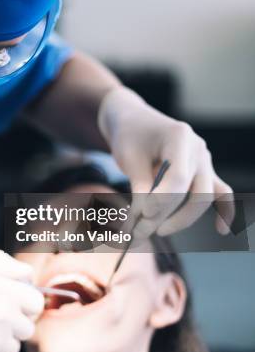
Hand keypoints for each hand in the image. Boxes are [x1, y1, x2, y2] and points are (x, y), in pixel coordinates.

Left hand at [98, 88, 234, 236]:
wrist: (133, 120)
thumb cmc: (129, 136)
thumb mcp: (128, 158)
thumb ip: (138, 189)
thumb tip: (139, 224)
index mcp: (179, 137)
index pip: (178, 177)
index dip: (161, 201)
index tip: (141, 215)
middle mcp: (198, 149)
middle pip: (193, 191)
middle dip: (167, 215)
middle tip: (139, 231)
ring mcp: (204, 161)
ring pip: (204, 197)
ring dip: (183, 218)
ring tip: (156, 231)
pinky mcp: (203, 172)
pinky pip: (220, 192)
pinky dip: (224, 211)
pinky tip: (221, 230)